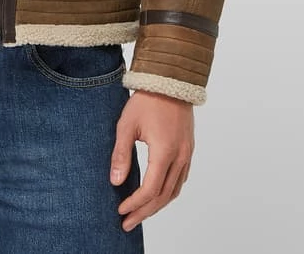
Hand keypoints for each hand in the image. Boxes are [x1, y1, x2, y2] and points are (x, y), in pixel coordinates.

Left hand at [109, 90, 194, 231]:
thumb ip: (121, 154)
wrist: (170, 80)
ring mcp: (187, 154)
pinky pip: (180, 179)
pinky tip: (157, 194)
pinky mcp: (188, 149)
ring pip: (174, 190)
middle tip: (128, 223)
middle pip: (163, 196)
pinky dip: (168, 192)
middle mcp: (180, 157)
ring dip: (157, 205)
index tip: (121, 210)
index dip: (135, 204)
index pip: (150, 189)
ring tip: (140, 213)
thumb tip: (116, 182)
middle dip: (144, 212)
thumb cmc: (147, 99)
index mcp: (165, 152)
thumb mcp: (127, 125)